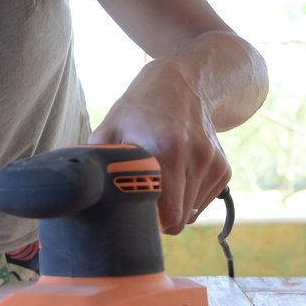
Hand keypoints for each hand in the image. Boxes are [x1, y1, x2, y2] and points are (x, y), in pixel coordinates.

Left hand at [90, 57, 231, 235]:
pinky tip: (177, 174)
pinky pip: (204, 202)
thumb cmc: (140, 109)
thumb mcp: (111, 127)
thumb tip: (81, 189)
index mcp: (165, 149)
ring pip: (192, 213)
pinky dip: (189, 197)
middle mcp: (195, 157)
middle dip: (160, 217)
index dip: (147, 221)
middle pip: (179, 219)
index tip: (134, 212)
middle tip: (143, 198)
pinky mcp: (223, 168)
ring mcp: (213, 163)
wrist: (184, 84)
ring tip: (161, 179)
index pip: (165, 214)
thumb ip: (98, 160)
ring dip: (175, 206)